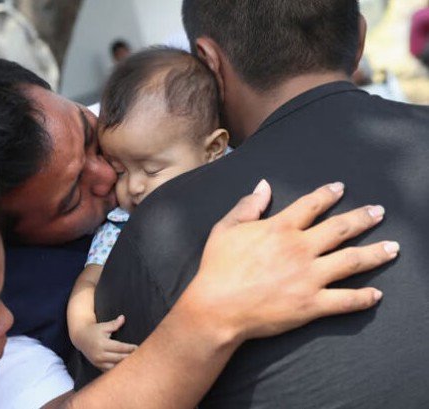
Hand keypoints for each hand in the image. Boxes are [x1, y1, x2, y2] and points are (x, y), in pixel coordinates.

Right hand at [73, 315, 137, 370]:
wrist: (80, 338)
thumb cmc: (94, 330)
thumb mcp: (103, 326)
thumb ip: (114, 324)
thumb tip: (123, 318)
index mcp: (102, 344)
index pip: (119, 347)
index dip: (130, 348)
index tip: (138, 348)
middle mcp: (100, 354)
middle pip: (119, 358)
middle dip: (130, 357)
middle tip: (141, 356)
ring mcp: (98, 362)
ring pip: (115, 367)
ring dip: (125, 365)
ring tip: (135, 363)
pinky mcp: (98, 366)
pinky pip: (110, 370)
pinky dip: (118, 369)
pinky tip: (126, 367)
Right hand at [187, 180, 396, 342]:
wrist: (217, 307)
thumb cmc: (217, 268)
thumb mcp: (225, 229)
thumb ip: (248, 206)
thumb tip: (264, 185)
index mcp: (280, 228)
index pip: (311, 205)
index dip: (327, 194)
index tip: (340, 188)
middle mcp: (300, 249)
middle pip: (341, 229)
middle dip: (363, 218)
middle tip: (379, 212)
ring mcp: (310, 277)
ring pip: (352, 261)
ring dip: (376, 253)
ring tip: (393, 248)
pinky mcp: (312, 304)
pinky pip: (346, 300)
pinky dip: (364, 298)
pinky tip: (376, 294)